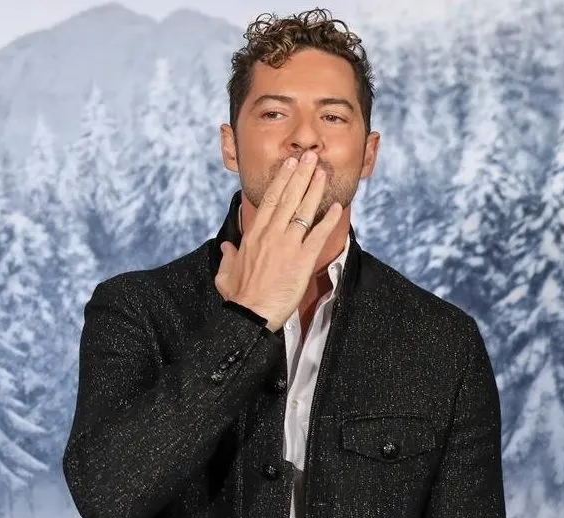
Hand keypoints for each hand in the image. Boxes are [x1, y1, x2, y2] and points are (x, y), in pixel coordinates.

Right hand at [215, 150, 341, 331]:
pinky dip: (329, 220)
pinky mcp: (302, 260)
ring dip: (314, 189)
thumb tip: (226, 247)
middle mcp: (271, 235)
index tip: (289, 165)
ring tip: (322, 172)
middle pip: (288, 197)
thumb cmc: (239, 298)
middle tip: (309, 156)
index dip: (281, 180)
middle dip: (300, 174)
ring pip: (303, 210)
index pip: (269, 200)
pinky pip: (318, 235)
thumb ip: (228, 257)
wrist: (250, 316)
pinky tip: (338, 207)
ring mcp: (287, 245)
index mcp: (254, 235)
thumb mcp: (225, 274)